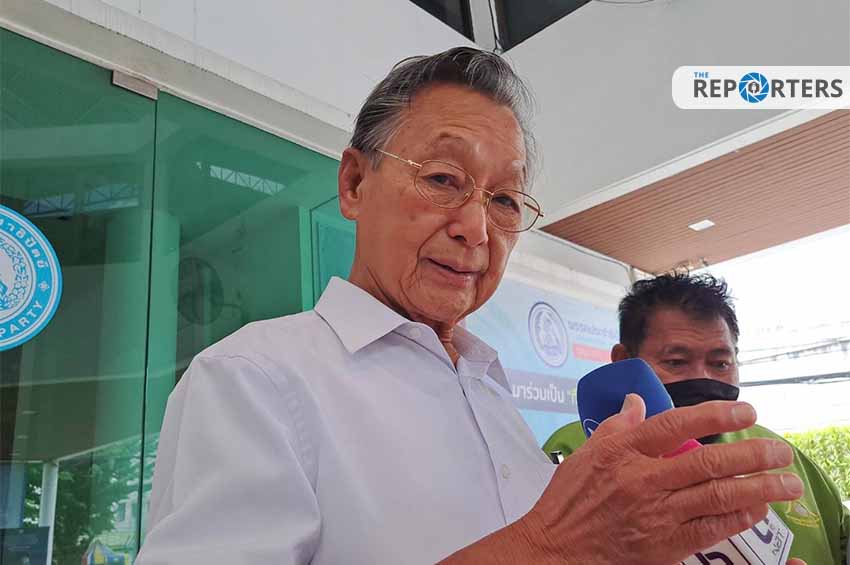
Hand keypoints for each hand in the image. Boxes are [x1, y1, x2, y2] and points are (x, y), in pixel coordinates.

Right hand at [518, 395, 804, 563]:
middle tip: (780, 450)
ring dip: (757, 488)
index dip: (715, 415)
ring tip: (786, 482)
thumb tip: (637, 401)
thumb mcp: (584, 454)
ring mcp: (655, 515)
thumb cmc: (567, 501)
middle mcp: (642, 481)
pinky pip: (709, 529)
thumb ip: (617, 426)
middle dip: (751, 454)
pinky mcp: (663, 546)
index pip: (675, 425)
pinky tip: (756, 509)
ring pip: (716, 497)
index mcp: (622, 453)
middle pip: (707, 462)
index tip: (746, 410)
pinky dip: (736, 518)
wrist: (555, 549)